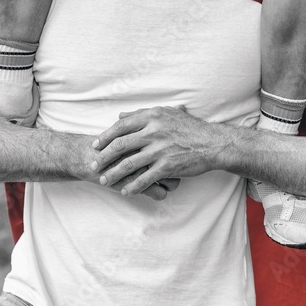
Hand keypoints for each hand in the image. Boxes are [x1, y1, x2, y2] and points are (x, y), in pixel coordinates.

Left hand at [90, 106, 225, 195]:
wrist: (212, 143)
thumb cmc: (189, 127)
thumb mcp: (166, 113)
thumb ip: (141, 114)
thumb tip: (120, 116)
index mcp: (152, 117)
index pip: (121, 127)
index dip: (105, 137)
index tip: (94, 146)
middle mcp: (154, 131)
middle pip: (120, 146)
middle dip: (103, 158)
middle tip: (93, 166)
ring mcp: (160, 150)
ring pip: (129, 164)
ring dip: (113, 175)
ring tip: (104, 181)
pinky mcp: (168, 166)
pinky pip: (145, 179)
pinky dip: (133, 187)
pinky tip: (125, 192)